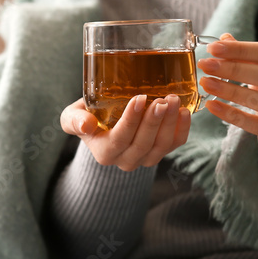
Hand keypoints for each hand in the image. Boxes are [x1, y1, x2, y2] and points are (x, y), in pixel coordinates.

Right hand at [60, 94, 191, 170]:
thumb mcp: (72, 116)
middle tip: (163, 99)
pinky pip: (175, 145)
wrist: (102, 123)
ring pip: (161, 146)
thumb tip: (86, 125)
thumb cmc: (87, 116)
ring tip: (174, 100)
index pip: (120, 139)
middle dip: (155, 121)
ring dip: (170, 123)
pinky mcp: (160, 152)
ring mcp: (145, 158)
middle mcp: (125, 160)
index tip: (140, 98)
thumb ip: (74, 120)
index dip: (131, 120)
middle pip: (143, 144)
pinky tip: (184, 112)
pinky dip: (182, 129)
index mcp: (104, 153)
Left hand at [197, 33, 257, 173]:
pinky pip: (255, 125)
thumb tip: (224, 39)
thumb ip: (248, 56)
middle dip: (233, 69)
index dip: (241, 50)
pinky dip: (232, 115)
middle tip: (206, 65)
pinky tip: (213, 106)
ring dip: (230, 91)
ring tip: (207, 83)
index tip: (214, 48)